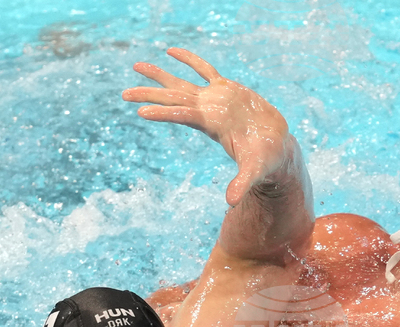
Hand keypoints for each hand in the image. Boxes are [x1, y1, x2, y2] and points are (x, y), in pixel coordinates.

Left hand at [122, 47, 290, 206]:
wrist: (276, 148)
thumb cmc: (264, 160)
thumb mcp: (254, 171)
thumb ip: (242, 183)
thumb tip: (231, 202)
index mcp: (211, 125)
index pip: (183, 116)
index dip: (164, 113)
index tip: (141, 112)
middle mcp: (207, 111)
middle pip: (173, 98)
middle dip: (149, 94)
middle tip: (123, 94)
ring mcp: (215, 99)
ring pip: (182, 83)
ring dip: (159, 75)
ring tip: (136, 66)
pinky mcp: (227, 89)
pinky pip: (205, 70)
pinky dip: (189, 60)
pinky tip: (171, 51)